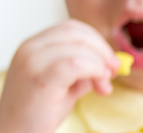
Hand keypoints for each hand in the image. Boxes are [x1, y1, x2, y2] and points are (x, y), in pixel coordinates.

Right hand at [0, 20, 120, 132]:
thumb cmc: (34, 114)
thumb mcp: (60, 85)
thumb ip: (79, 71)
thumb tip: (106, 64)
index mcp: (31, 46)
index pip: (70, 28)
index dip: (95, 41)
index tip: (108, 61)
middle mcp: (29, 48)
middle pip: (76, 32)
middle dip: (102, 50)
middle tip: (113, 71)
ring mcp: (32, 61)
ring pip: (80, 46)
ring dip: (100, 64)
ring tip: (103, 86)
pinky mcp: (41, 78)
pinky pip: (77, 63)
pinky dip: (95, 71)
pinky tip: (98, 86)